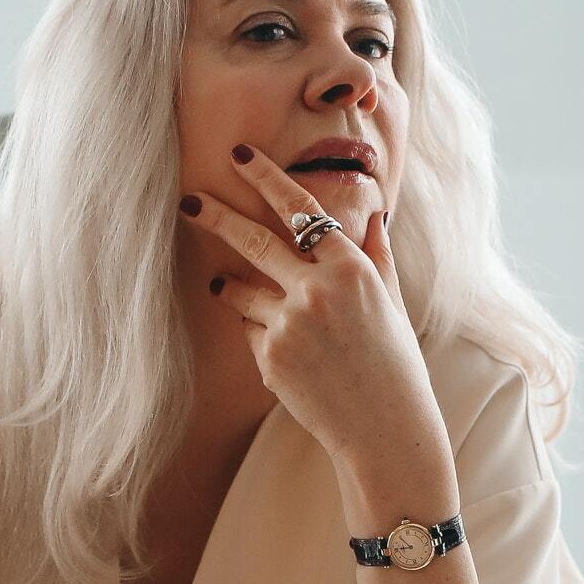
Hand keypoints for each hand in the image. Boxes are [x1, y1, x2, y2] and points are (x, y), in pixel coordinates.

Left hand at [180, 146, 445, 469]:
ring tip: (222, 283)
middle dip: (216, 216)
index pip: (300, 209)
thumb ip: (377, 256)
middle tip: (189, 200)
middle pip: (253, 240)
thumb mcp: (392, 302)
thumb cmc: (394, 362)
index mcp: (351, 268)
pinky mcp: (269, 357)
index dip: (267, 178)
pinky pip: (249, 330)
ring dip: (228, 284)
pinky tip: (286, 352)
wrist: (384, 427)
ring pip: (240, 290)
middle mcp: (317, 290)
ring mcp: (289, 324)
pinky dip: (258, 331)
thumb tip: (376, 214)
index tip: (239, 156)